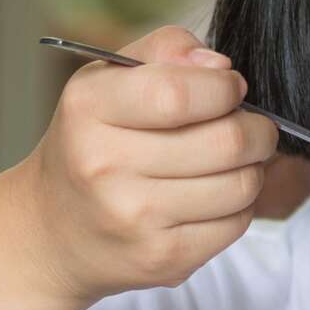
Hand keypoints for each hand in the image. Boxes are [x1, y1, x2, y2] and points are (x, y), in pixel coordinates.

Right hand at [15, 26, 278, 303]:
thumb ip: (164, 52)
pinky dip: (239, 206)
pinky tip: (214, 196)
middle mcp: (104, 165)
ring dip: (253, 169)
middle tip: (251, 126)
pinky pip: (236, 224)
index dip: (224, 88)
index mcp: (89, 109)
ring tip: (231, 162)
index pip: (179, 93)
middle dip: (257, 129)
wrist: (52, 230)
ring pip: (242, 185)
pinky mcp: (162, 258)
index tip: (231, 89)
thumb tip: (219, 65)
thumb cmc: (93, 142)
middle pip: (226, 142)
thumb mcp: (108, 80)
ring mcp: (133, 218)